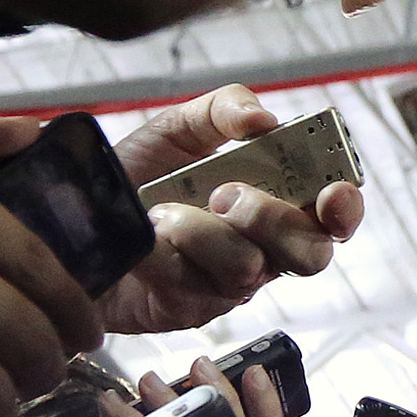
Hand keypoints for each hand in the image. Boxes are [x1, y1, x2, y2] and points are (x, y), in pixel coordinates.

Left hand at [102, 85, 365, 335]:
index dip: (345, 209)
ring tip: (163, 214)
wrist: (70, 222)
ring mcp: (230, 283)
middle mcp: (263, 247)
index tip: (333, 194)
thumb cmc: (133, 177)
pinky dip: (166, 253)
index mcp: (275, 201)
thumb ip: (224, 109)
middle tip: (226, 194)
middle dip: (272, 219)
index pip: (334, 214)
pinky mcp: (193, 308)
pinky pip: (195, 283)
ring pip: (248, 268)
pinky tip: (145, 239)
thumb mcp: (178, 127)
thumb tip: (265, 118)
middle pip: (311, 253)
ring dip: (202, 233)